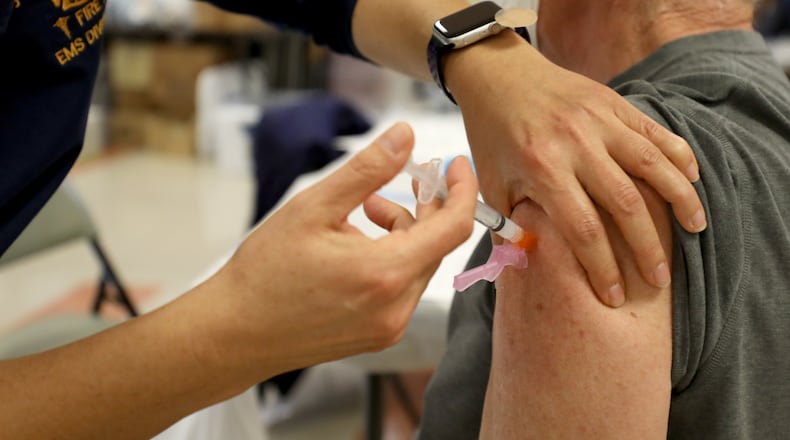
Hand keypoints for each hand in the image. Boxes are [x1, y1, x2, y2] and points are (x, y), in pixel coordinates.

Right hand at [206, 122, 476, 375]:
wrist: (235, 334)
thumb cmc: (265, 273)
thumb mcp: (314, 208)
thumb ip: (366, 170)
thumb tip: (406, 136)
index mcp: (385, 274)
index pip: (454, 227)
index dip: (462, 190)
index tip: (455, 165)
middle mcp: (397, 307)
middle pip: (436, 245)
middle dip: (423, 207)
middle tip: (398, 180)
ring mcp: (390, 327)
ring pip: (419, 265)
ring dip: (403, 232)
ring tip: (364, 212)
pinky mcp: (379, 335)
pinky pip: (403, 287)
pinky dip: (392, 259)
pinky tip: (356, 246)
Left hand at [445, 33, 704, 306]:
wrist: (499, 76)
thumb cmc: (493, 135)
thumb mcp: (492, 184)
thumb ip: (510, 226)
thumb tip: (526, 271)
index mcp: (542, 168)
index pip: (583, 229)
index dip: (603, 268)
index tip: (616, 296)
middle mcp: (576, 144)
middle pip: (625, 204)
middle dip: (647, 248)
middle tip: (660, 279)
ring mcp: (600, 120)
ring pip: (652, 165)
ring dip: (679, 200)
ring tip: (695, 231)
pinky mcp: (615, 104)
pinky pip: (655, 132)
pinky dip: (679, 155)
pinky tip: (691, 181)